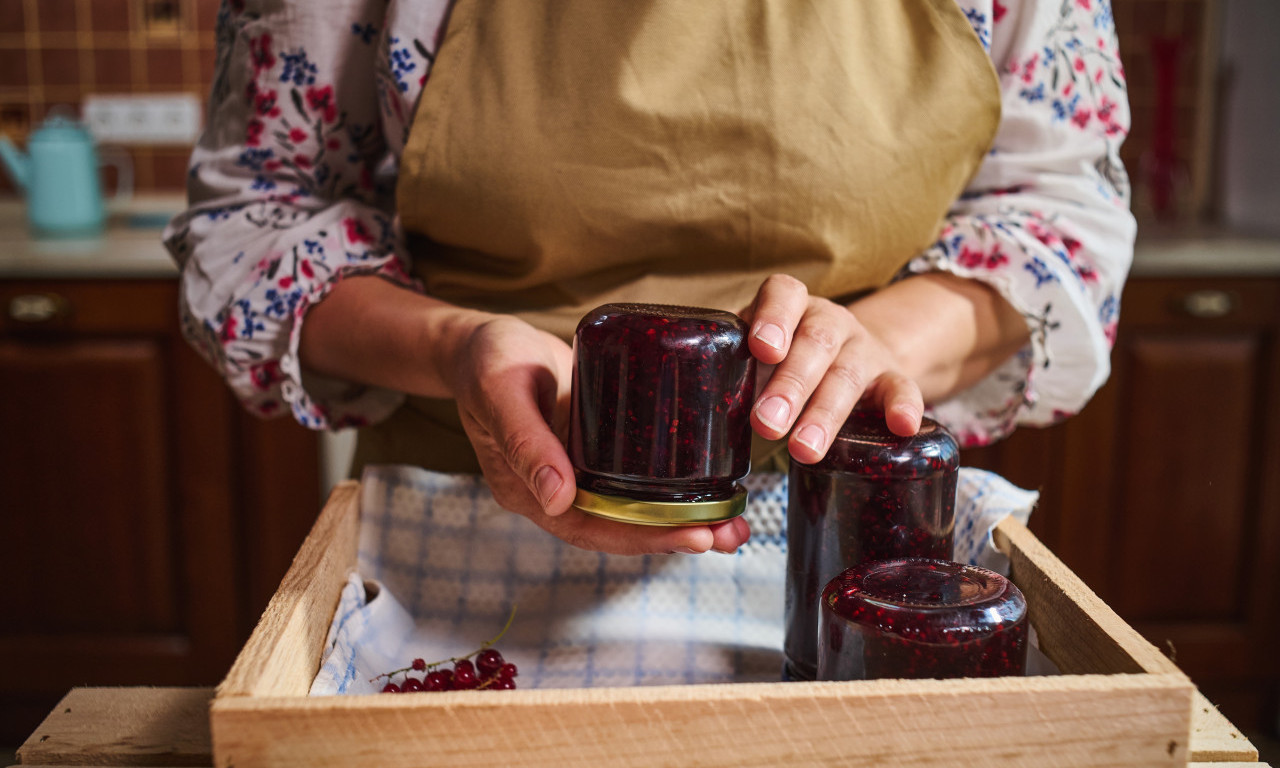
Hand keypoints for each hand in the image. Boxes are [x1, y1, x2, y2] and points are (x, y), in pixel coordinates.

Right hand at [450, 315, 750, 555]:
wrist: (484, 343)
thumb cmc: (487, 361)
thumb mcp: (501, 391)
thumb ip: (526, 441)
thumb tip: (558, 498)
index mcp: (528, 490)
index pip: (591, 527)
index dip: (643, 536)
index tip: (693, 536)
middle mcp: (556, 491)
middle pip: (621, 528)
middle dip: (676, 535)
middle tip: (728, 533)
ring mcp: (579, 473)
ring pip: (634, 509)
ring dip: (682, 519)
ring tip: (732, 521)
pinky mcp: (597, 451)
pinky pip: (636, 479)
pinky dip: (672, 488)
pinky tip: (709, 486)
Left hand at [743, 274, 923, 463]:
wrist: (849, 361)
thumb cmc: (784, 363)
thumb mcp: (757, 358)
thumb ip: (733, 372)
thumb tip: (694, 412)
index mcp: (792, 306)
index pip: (784, 295)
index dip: (773, 318)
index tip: (762, 348)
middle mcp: (829, 321)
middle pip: (814, 343)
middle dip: (790, 385)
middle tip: (767, 423)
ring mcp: (863, 348)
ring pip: (848, 373)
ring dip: (825, 413)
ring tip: (803, 450)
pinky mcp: (890, 376)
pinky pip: (902, 387)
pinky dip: (903, 406)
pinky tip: (901, 426)